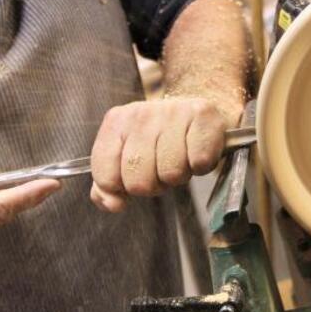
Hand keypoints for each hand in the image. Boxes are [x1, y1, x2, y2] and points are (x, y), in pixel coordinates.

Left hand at [88, 97, 232, 212]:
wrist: (196, 107)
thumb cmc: (159, 139)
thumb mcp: (126, 156)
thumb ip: (108, 183)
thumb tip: (112, 204)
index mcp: (116, 122)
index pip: (107, 178)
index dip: (123, 188)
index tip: (134, 176)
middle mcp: (141, 114)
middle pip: (140, 183)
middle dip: (154, 185)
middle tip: (162, 166)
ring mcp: (173, 111)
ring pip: (172, 175)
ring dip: (179, 175)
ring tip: (181, 157)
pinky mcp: (203, 114)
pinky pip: (200, 163)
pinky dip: (202, 166)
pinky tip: (197, 150)